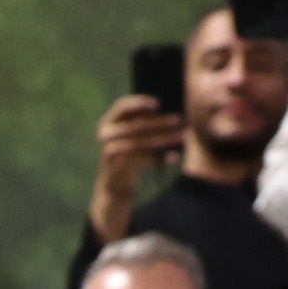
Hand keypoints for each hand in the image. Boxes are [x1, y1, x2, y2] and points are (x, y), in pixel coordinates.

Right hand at [93, 93, 187, 236]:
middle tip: (179, 120)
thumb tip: (171, 112)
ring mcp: (108, 151)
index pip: (122, 106)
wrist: (115, 185)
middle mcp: (105, 134)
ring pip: (140, 142)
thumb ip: (143, 122)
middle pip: (135, 125)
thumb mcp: (131, 135)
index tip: (159, 104)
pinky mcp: (114, 167)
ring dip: (164, 139)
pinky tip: (173, 158)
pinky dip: (158, 159)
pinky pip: (140, 160)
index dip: (140, 102)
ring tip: (182, 136)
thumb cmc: (130, 155)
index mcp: (108, 122)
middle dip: (160, 122)